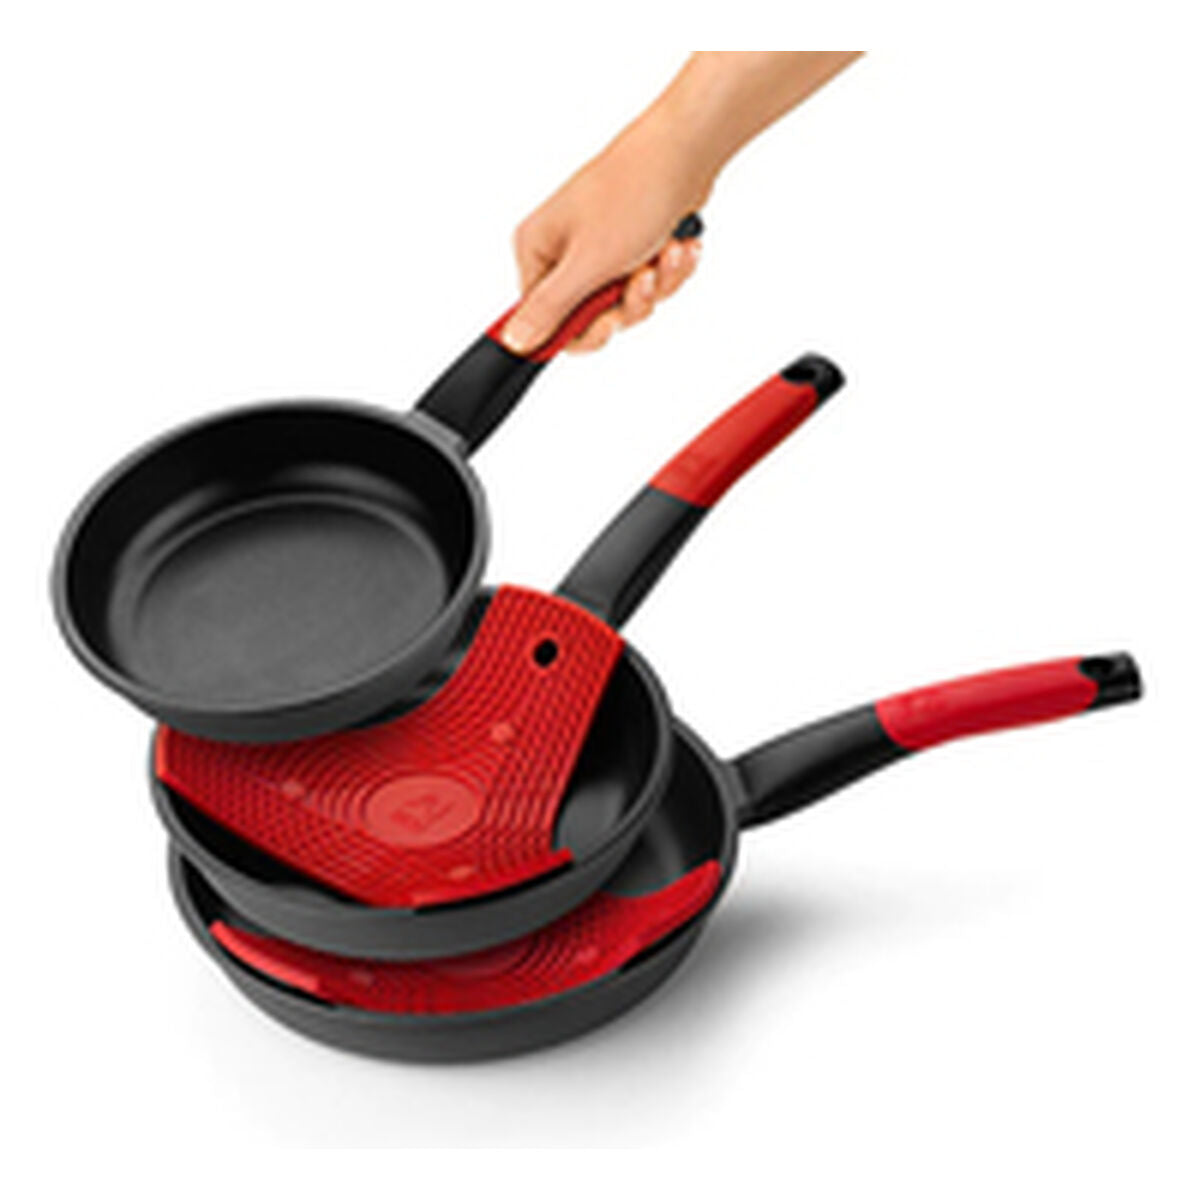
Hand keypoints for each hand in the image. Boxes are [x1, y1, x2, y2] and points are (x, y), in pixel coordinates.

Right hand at [500, 114, 709, 354]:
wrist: (684, 152)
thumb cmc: (633, 192)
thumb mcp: (586, 264)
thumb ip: (549, 309)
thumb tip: (513, 341)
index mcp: (537, 251)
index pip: (546, 322)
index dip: (583, 330)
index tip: (609, 320)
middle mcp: (562, 250)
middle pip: (591, 317)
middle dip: (628, 302)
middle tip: (642, 278)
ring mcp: (597, 249)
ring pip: (625, 302)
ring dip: (655, 284)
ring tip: (665, 252)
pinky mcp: (629, 246)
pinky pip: (647, 284)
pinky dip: (667, 271)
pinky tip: (676, 245)